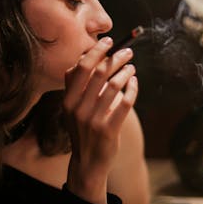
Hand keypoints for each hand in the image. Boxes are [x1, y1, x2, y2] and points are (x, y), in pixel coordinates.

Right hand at [63, 37, 138, 203]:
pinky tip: (135, 83)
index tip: (108, 42)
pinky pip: (125, 102)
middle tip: (127, 52)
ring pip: (114, 86)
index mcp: (68, 100)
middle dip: (115, 58)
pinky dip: (132, 88)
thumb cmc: (82, 129)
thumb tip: (87, 57)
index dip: (96, 52)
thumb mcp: (71, 108)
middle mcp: (78, 108)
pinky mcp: (109, 129)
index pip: (81, 68)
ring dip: (126, 72)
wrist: (87, 161)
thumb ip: (76, 86)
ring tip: (131, 67)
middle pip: (99, 73)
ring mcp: (93, 120)